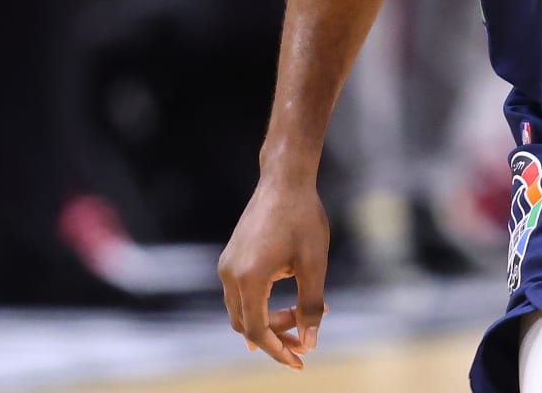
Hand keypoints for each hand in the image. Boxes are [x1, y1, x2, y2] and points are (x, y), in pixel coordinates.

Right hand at [218, 173, 330, 369]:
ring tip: (302, 315)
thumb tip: (310, 342)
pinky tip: (285, 303)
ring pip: (241, 311)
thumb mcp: (314, 264)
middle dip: (276, 336)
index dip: (278, 350)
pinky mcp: (230, 258)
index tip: (300, 361)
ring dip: (269, 320)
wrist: (284, 180)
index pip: (258, 330)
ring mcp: (227, 266)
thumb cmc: (303, 219)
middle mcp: (230, 275)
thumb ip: (310, 305)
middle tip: (306, 339)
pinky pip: (240, 294)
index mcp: (249, 279)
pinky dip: (261, 304)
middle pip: (246, 324)